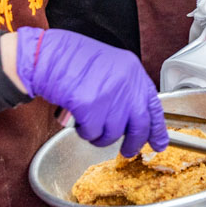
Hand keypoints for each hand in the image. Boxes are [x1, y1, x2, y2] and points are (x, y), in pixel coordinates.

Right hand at [12, 28, 166, 157]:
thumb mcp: (108, 66)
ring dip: (100, 135)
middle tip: (128, 151)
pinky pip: (92, 133)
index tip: (159, 143)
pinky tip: (77, 119)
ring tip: (88, 123)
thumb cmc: (70, 59)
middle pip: (139, 125)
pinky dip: (84, 131)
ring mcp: (109, 95)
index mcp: (132, 70)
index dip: (157, 128)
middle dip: (133, 143)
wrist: (47, 55)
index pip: (153, 105)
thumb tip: (130, 116)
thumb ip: (122, 88)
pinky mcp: (90, 107)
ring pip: (113, 134)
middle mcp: (125, 83)